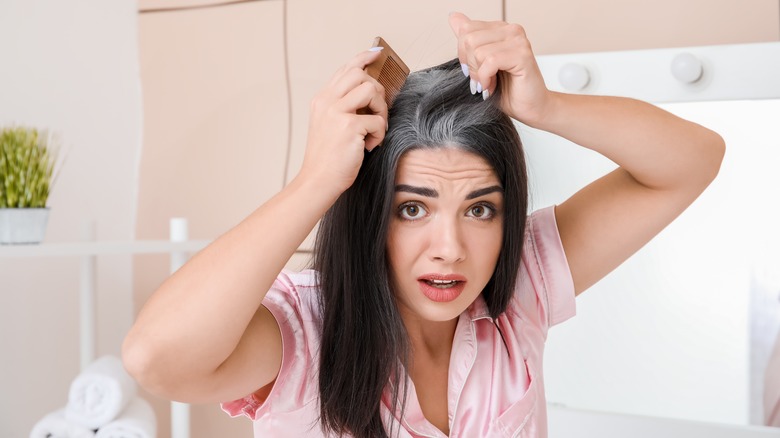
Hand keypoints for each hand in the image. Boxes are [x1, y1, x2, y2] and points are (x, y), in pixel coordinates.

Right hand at [299, 49, 387, 193]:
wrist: (318, 180)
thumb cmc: (328, 158)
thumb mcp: (329, 125)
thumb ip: (343, 107)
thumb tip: (370, 94)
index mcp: (322, 100)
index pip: (345, 69)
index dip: (363, 57)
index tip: (377, 53)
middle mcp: (327, 101)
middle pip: (359, 74)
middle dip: (377, 90)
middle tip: (377, 111)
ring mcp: (336, 112)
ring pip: (371, 90)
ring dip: (381, 109)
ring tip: (375, 128)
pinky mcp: (348, 126)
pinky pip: (377, 120)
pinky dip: (379, 134)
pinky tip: (369, 145)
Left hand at [449, 12, 552, 126]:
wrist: (530, 108)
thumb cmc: (507, 90)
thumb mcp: (479, 64)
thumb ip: (468, 40)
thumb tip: (453, 17)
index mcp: (499, 29)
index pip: (465, 28)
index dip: (463, 55)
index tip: (474, 71)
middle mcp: (510, 30)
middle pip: (469, 38)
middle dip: (470, 65)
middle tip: (481, 80)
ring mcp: (518, 40)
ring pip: (478, 50)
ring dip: (479, 74)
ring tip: (489, 84)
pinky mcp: (522, 54)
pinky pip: (490, 61)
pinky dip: (486, 78)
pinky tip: (491, 86)